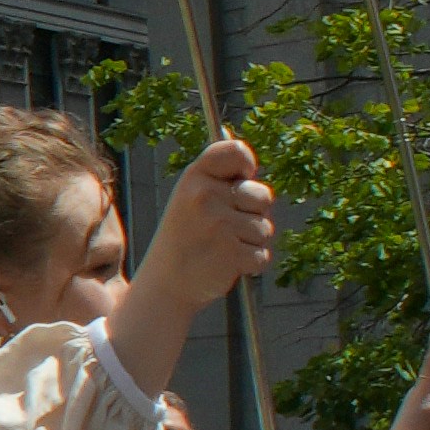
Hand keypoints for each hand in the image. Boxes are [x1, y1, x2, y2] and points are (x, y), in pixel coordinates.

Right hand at [129, 134, 285, 347]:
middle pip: (262, 195)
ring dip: (251, 242)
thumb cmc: (185, 236)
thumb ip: (218, 177)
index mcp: (195, 177)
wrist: (165, 282)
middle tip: (225, 225)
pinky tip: (226, 264)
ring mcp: (218, 225)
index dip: (247, 163)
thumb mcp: (190, 197)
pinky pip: (262, 255)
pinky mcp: (231, 253)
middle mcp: (205, 196)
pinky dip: (250, 264)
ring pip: (264, 228)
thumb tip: (239, 147)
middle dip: (254, 213)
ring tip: (221, 247)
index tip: (243, 177)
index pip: (235, 151)